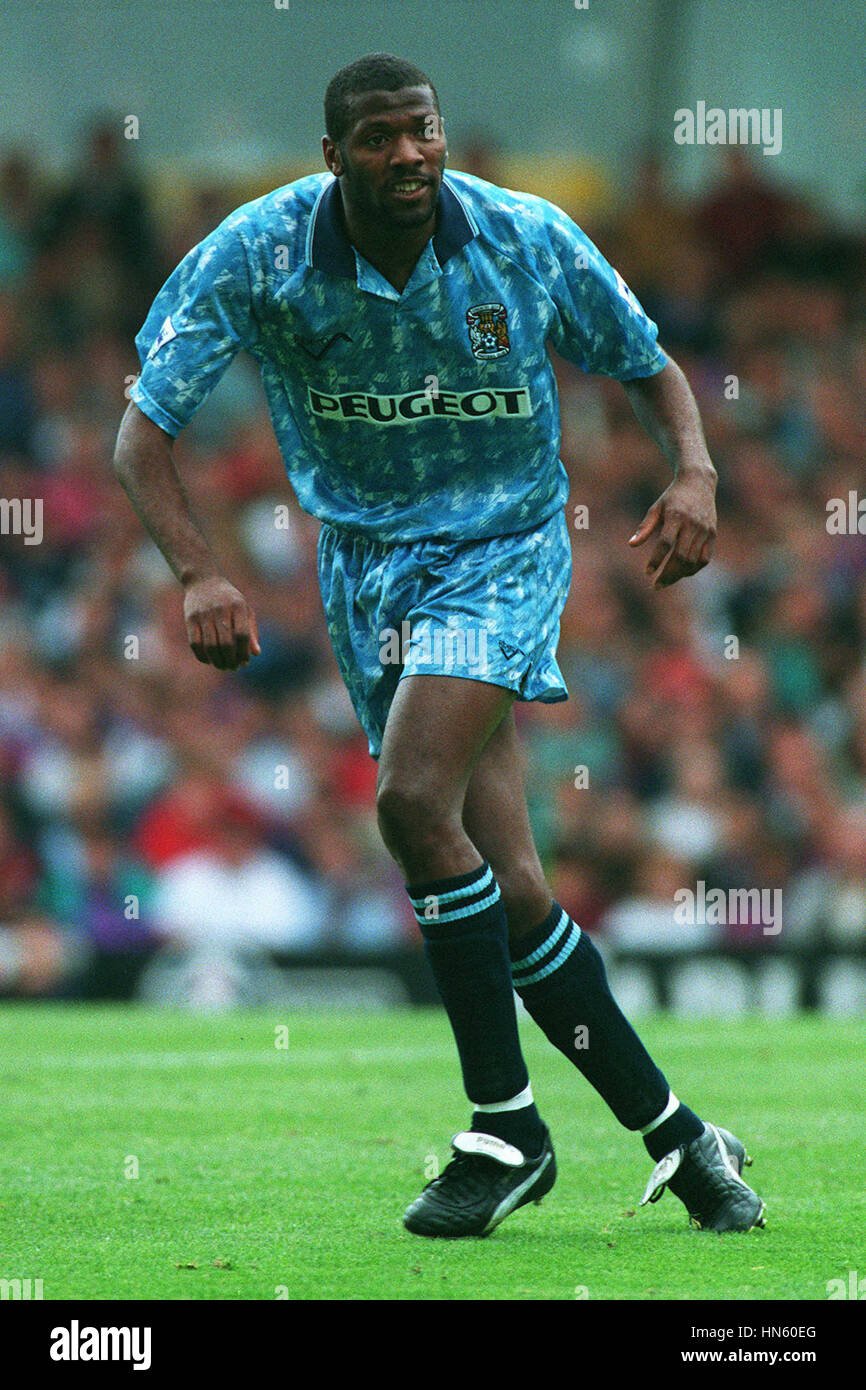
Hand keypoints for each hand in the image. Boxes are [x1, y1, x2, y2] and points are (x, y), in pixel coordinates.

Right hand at [183, 576, 260, 669]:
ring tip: (222, 666)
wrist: (202, 579)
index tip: (244, 662)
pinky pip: (195, 643)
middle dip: (231, 660)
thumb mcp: (244, 608)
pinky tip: (208, 660)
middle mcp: (220, 609)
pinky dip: (202, 656)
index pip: (242, 634)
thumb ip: (251, 630)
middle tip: (232, 667)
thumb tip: (256, 653)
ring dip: (217, 661)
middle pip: (226, 643)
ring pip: (210, 646)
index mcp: (237, 606)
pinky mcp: (190, 619)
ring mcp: (204, 614)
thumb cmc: (228, 599)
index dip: (244, 652)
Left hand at [628, 467, 716, 587]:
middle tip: (655, 586)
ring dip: (678, 575)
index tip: (647, 572)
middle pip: (681, 556)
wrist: (699, 482)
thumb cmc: (672, 497)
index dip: (656, 560)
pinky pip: (704, 559)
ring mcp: (705, 530)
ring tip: (665, 582)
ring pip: (693, 561)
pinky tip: (681, 573)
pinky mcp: (712, 534)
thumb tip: (631, 545)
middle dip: (668, 574)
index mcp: (676, 516)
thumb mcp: (656, 508)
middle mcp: (692, 524)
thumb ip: (645, 527)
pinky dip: (693, 569)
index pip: (665, 543)